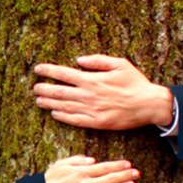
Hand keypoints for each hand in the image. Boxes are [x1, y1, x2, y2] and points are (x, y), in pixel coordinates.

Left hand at [34, 55, 173, 130]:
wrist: (148, 105)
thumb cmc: (135, 83)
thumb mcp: (119, 64)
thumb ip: (97, 60)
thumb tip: (79, 60)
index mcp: (93, 79)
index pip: (64, 74)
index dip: (49, 71)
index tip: (38, 69)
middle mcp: (89, 95)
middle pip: (59, 92)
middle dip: (44, 89)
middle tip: (34, 87)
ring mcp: (91, 110)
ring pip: (64, 107)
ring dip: (49, 103)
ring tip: (39, 101)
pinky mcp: (96, 123)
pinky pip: (74, 120)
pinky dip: (62, 117)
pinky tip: (55, 114)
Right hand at [44, 156, 139, 182]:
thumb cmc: (50, 180)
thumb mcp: (61, 164)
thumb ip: (78, 160)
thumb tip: (93, 160)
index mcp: (82, 172)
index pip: (104, 168)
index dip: (118, 166)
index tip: (128, 163)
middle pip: (110, 179)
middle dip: (125, 175)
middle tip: (137, 173)